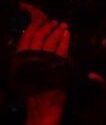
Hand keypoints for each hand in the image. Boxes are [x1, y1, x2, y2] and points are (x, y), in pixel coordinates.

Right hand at [15, 3, 70, 124]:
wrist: (41, 103)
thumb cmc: (31, 89)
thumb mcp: (19, 72)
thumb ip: (21, 57)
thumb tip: (22, 40)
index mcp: (20, 57)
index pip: (26, 36)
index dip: (34, 26)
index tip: (40, 21)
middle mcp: (31, 57)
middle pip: (40, 36)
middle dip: (47, 26)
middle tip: (54, 22)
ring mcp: (45, 60)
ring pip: (51, 40)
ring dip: (57, 30)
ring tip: (62, 25)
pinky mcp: (58, 64)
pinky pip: (62, 48)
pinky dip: (65, 39)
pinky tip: (67, 33)